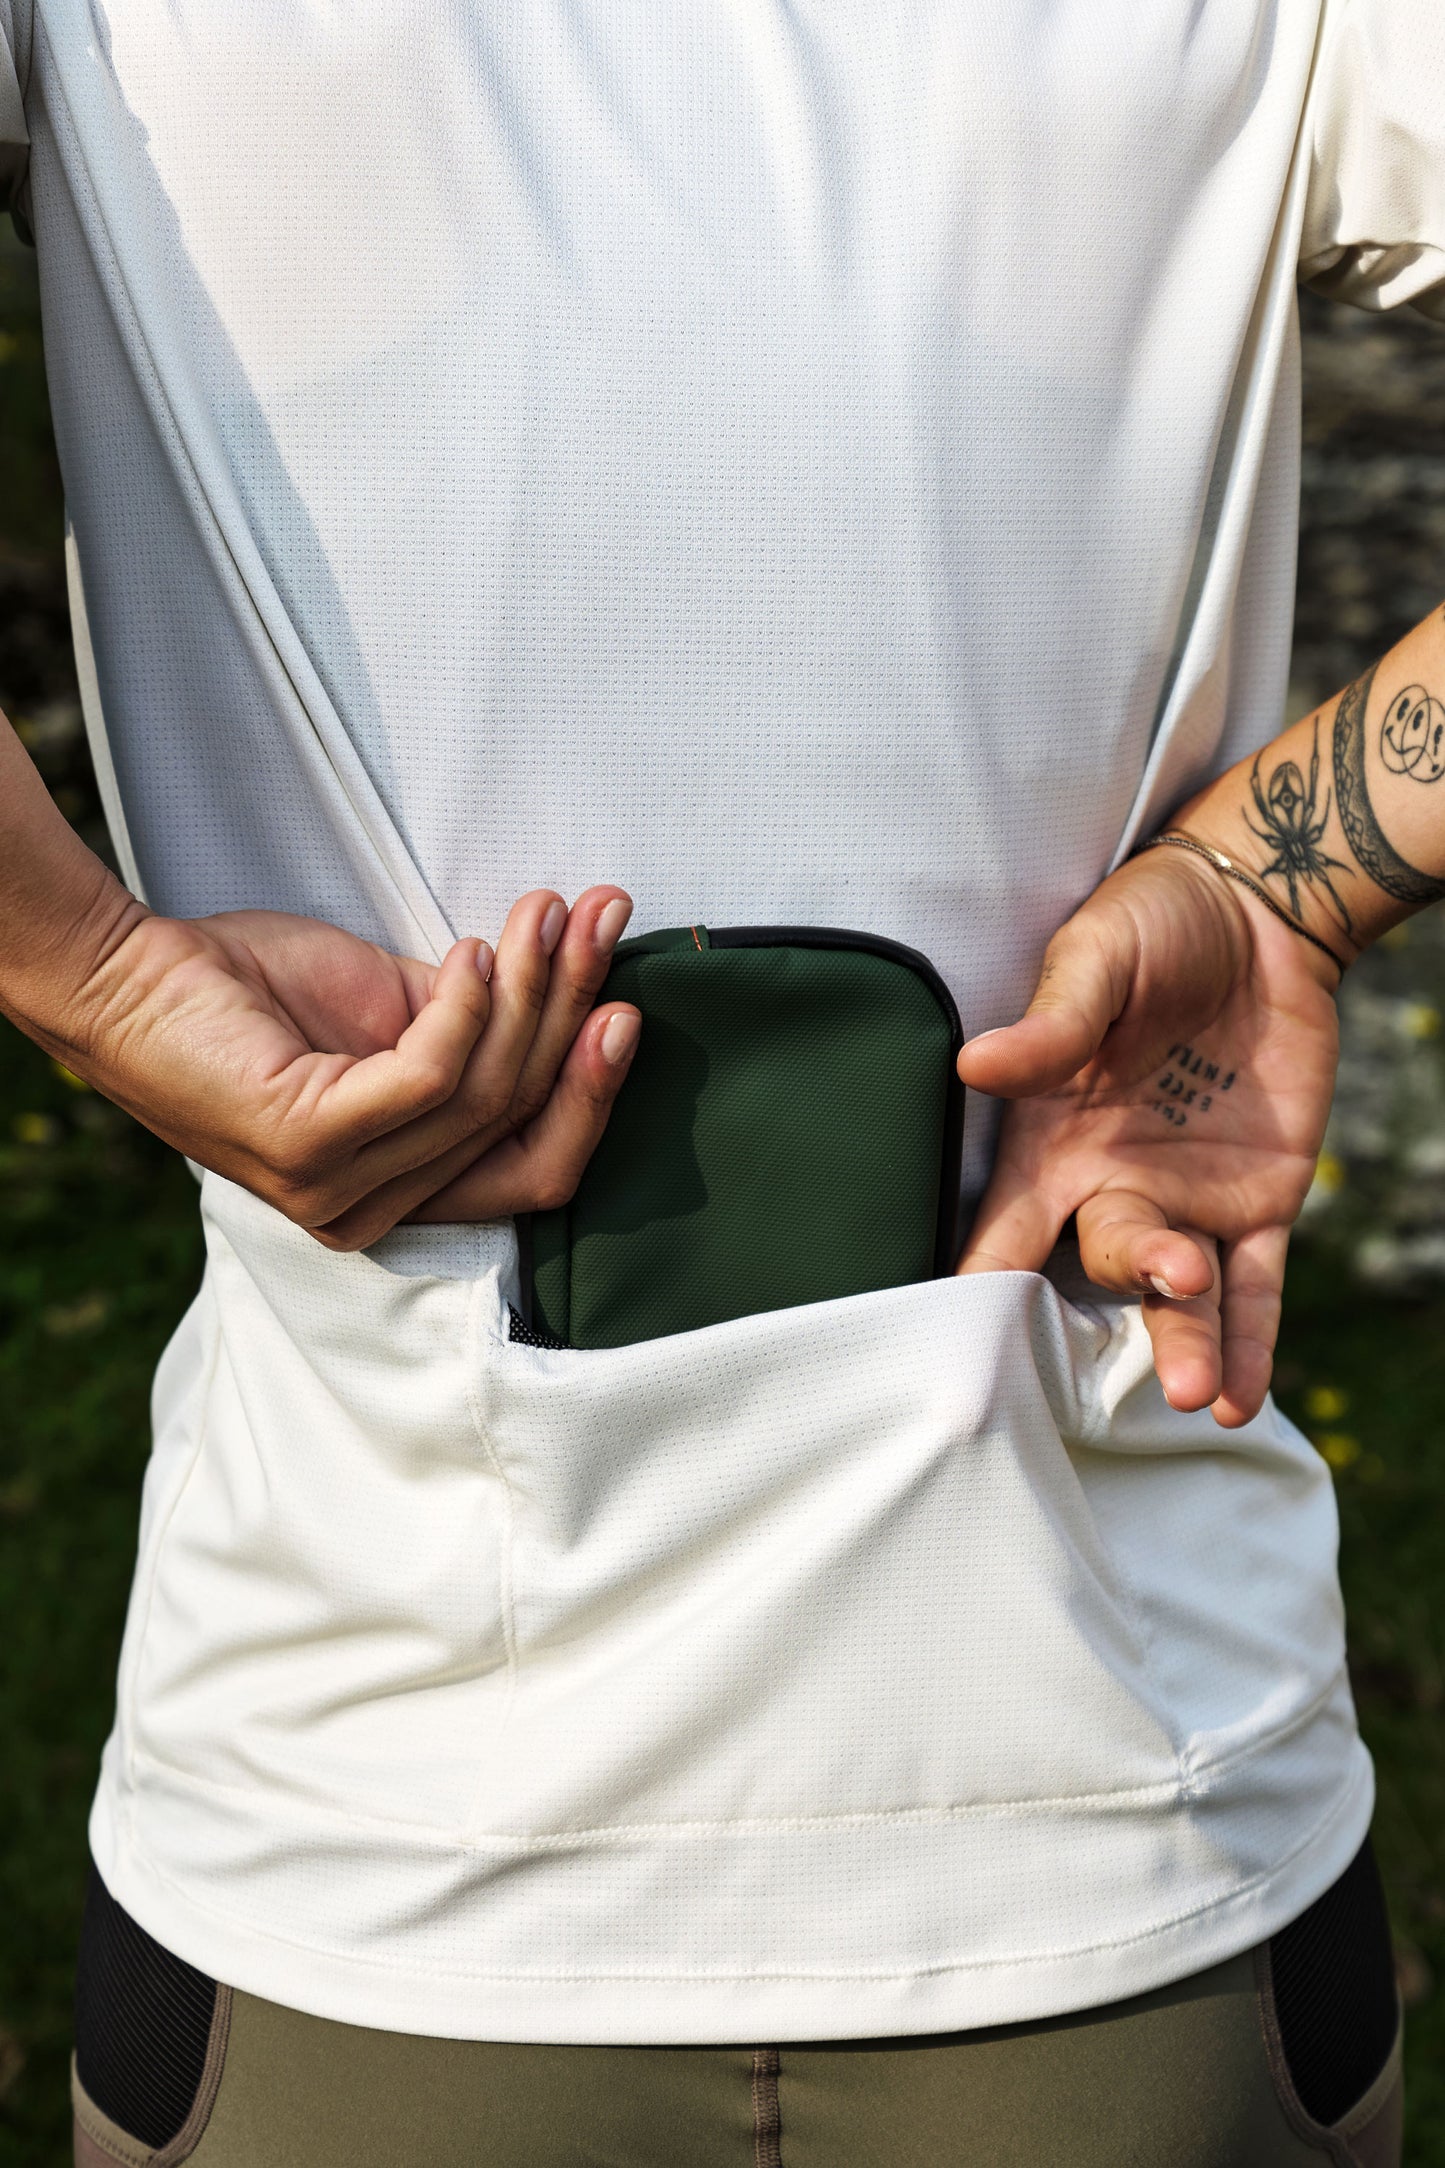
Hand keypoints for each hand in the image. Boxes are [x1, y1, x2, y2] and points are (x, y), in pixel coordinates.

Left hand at [17, 885, 639, 1248]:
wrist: (131, 975)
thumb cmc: (250, 992)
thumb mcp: (391, 1011)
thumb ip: (471, 1026)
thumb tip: (565, 986)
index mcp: (400, 1190)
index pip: (535, 1168)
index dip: (590, 1091)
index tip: (624, 1002)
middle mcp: (373, 1212)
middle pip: (522, 1125)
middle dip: (574, 1017)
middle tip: (600, 925)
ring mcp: (337, 1191)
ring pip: (484, 1095)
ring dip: (529, 992)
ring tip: (543, 914)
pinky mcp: (307, 1148)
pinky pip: (428, 1078)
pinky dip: (462, 1009)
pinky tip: (471, 953)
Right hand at [956, 848, 1339, 1424]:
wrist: (1260, 914)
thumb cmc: (1152, 924)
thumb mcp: (1095, 961)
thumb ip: (1052, 1026)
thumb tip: (976, 1066)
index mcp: (1050, 1141)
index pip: (1000, 1231)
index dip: (979, 1293)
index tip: (960, 1354)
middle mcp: (1109, 1184)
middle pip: (1098, 1266)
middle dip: (1127, 1286)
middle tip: (1168, 1274)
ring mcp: (1188, 1200)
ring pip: (1177, 1293)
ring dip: (1181, 1341)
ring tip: (1193, 1389)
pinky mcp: (1262, 1200)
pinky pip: (1255, 1288)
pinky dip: (1248, 1342)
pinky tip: (1238, 1395)